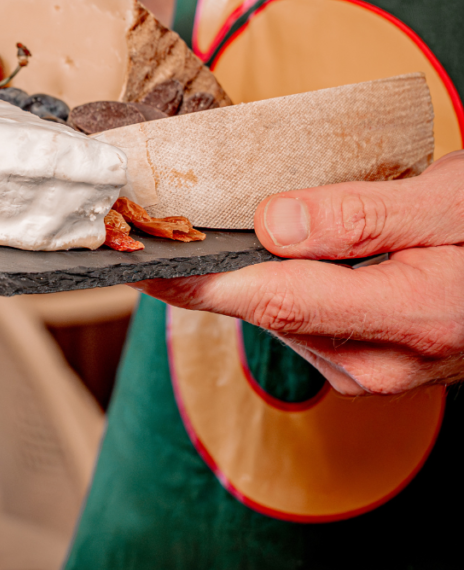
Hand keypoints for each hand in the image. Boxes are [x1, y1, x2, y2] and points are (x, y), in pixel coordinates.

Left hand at [131, 151, 463, 395]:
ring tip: (184, 230)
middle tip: (143, 227)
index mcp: (400, 320)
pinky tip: (247, 251)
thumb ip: (358, 217)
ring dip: (227, 275)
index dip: (193, 278)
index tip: (137, 257)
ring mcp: (364, 365)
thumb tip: (273, 225)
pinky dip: (260, 283)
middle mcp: (372, 360)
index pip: (268, 298)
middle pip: (258, 307)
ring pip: (269, 312)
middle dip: (196, 270)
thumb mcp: (446, 205)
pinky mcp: (358, 356)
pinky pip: (289, 316)